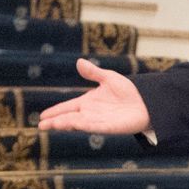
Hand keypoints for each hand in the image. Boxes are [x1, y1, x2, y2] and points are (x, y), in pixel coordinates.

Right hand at [36, 60, 150, 133]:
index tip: (42, 116)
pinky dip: (83, 125)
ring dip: (64, 124)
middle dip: (55, 121)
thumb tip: (78, 62)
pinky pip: (93, 126)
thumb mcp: (108, 78)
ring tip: (50, 125)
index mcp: (88, 102)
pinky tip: (74, 124)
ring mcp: (99, 121)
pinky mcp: (109, 127)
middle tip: (41, 125)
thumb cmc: (128, 91)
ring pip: (78, 123)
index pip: (67, 107)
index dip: (55, 111)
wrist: (146, 102)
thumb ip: (93, 72)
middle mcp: (90, 113)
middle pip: (69, 118)